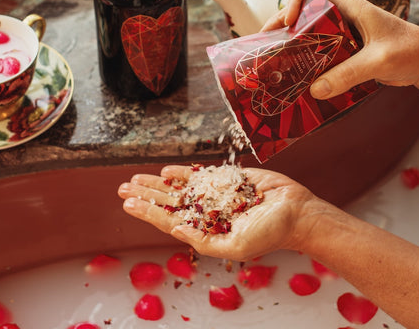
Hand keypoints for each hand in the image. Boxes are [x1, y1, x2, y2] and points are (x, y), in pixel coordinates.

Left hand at [118, 165, 327, 260]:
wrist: (296, 210)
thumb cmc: (271, 232)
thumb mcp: (236, 246)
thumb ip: (205, 241)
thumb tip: (176, 231)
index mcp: (206, 230)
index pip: (170, 221)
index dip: (148, 212)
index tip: (128, 204)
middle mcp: (207, 212)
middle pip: (169, 202)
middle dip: (146, 195)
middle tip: (122, 188)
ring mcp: (215, 194)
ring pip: (180, 187)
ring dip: (158, 183)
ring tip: (135, 179)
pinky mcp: (227, 178)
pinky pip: (200, 174)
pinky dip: (183, 173)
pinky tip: (166, 171)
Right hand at [262, 0, 418, 98]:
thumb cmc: (410, 50)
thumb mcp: (379, 60)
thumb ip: (349, 73)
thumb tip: (314, 89)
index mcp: (350, 8)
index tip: (290, 20)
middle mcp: (342, 19)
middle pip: (304, 14)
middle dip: (283, 25)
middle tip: (266, 43)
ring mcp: (342, 37)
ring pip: (309, 36)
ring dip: (292, 46)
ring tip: (274, 61)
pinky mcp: (345, 55)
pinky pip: (319, 55)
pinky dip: (306, 63)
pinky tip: (297, 77)